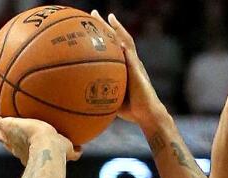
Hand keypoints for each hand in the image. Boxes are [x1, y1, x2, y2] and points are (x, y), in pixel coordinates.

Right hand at [0, 99, 79, 163]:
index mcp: (27, 151)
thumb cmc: (58, 152)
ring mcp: (8, 135)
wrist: (47, 148)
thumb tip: (81, 150)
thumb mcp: (68, 150)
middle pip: (4, 139)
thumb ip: (74, 151)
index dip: (19, 143)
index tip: (20, 138)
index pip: (20, 147)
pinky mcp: (5, 125)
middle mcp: (15, 145)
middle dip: (2, 133)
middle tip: (0, 124)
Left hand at [96, 10, 164, 128]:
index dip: (104, 34)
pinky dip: (124, 45)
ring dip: (117, 28)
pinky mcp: (138, 71)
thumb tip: (79, 95)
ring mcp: (135, 64)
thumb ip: (99, 92)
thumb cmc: (131, 109)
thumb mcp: (111, 98)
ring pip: (126, 41)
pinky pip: (130, 55)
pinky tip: (117, 38)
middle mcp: (130, 62)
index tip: (92, 24)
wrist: (147, 114)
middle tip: (94, 13)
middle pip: (118, 37)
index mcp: (125, 66)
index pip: (113, 45)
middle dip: (106, 25)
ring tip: (108, 17)